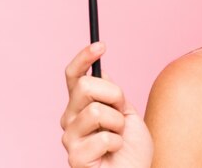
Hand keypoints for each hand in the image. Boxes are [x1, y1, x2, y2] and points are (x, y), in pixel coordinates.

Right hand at [61, 43, 152, 167]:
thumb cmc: (130, 148)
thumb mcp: (127, 112)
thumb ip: (111, 94)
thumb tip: (100, 71)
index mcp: (81, 105)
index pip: (74, 76)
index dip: (83, 58)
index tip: (101, 45)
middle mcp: (70, 119)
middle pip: (85, 85)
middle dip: (113, 94)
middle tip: (121, 113)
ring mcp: (70, 138)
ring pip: (96, 111)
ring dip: (118, 124)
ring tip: (118, 137)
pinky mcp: (75, 157)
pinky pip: (104, 136)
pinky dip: (118, 143)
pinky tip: (114, 152)